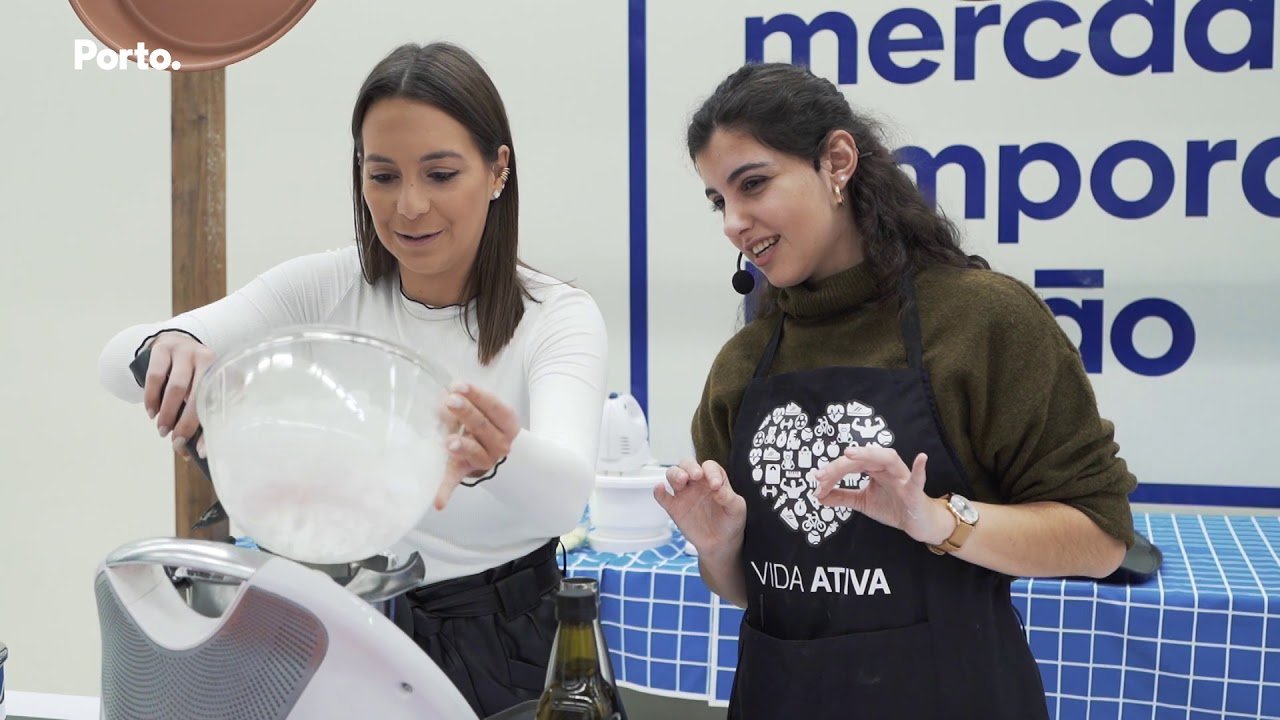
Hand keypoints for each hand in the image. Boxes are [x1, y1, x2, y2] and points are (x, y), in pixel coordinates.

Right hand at [143, 331, 215, 459]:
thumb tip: (196, 451)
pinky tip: (152, 412)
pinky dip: (152, 397)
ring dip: (167, 413)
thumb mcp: (204, 387)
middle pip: (197, 395)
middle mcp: (206, 358)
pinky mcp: (163, 349)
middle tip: (176, 442)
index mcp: (221, 371)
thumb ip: (203, 413)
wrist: (176, 341)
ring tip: (162, 430)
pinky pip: (156, 377)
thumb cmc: (193, 374)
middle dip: (185, 423)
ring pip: (176, 387)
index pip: (217, 403)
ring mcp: (184, 351)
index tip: (199, 451)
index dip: (207, 429)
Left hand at [434, 382, 519, 509]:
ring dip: (463, 447)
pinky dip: (445, 491)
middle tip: (451, 401)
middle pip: (483, 426)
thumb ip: (469, 401)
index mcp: (507, 424)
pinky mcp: (465, 472)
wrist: (502, 454)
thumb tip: (445, 391)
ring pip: (474, 453)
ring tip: (450, 442)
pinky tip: (439, 503)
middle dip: (466, 413)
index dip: (477, 396)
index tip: (459, 385)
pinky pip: (456, 481)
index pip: (494, 407)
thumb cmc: (488, 425)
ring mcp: (484, 460)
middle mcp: (499, 444)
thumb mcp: (487, 411)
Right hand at [653, 459, 745, 556]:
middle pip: (687, 464)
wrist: (721, 544)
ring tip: (682, 480)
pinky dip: (659, 491)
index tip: (716, 486)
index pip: (709, 466)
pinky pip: (663, 497)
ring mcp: (684, 494)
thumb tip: (718, 489)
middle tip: (696, 475)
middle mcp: (696, 483)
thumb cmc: (730, 521)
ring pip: (673, 475)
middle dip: (690, 466)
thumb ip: (729, 497)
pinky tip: (660, 488)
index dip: (711, 472)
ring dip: (675, 474)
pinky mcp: (674, 508)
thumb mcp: (736, 509)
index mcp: (713, 478)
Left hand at [813, 446, 951, 544]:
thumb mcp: (862, 502)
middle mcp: (887, 468)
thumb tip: (818, 496)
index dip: (832, 471)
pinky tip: (921, 458)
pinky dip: (919, 468)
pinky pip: (918, 478)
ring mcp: (902, 477)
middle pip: (863, 459)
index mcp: (874, 469)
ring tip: (850, 454)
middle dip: (841, 465)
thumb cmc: (892, 506)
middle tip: (822, 474)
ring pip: (887, 459)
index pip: (850, 464)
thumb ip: (842, 497)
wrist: (916, 522)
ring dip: (869, 455)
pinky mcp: (915, 490)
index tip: (817, 480)